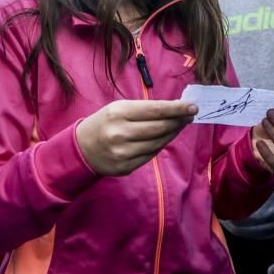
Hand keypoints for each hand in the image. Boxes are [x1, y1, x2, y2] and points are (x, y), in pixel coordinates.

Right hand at [76, 100, 196, 175]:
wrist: (81, 148)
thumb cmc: (104, 123)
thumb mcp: (118, 109)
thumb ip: (144, 109)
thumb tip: (175, 109)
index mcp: (119, 113)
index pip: (155, 110)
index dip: (176, 109)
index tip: (192, 107)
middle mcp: (120, 133)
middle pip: (159, 128)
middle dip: (178, 121)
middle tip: (189, 115)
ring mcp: (123, 153)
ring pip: (158, 143)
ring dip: (172, 133)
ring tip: (179, 125)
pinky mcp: (126, 167)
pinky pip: (150, 155)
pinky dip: (160, 145)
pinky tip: (164, 138)